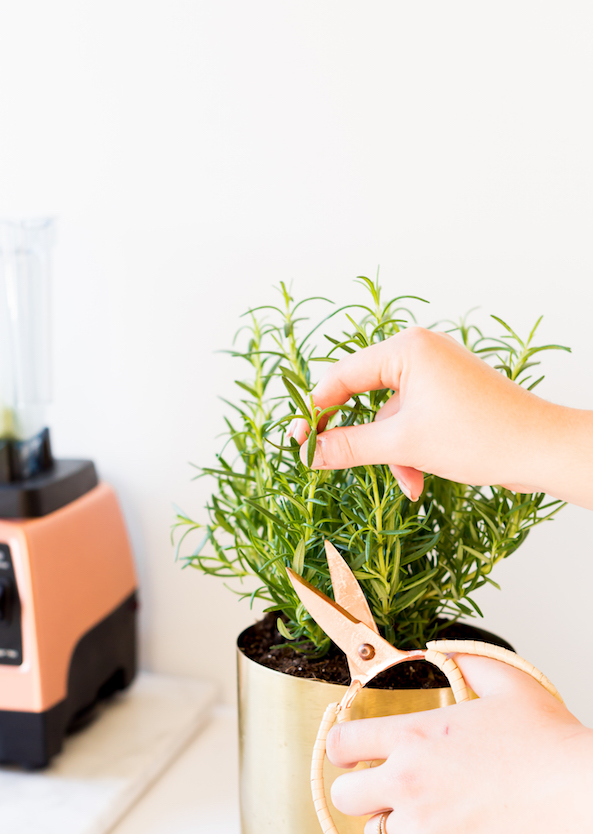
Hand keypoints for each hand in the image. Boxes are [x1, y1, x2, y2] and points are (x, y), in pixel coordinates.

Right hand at [291, 327, 592, 508]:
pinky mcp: (450, 397)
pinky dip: (410, 451)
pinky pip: (412, 422)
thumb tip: (307, 452)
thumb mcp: (402, 445)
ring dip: (392, 454)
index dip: (315, 410)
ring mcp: (437, 375)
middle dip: (361, 439)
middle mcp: (421, 353)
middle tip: (325, 460)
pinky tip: (419, 480)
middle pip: (364, 396)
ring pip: (390, 417)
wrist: (541, 450)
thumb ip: (348, 447)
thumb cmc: (479, 437)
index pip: (342, 375)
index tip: (295, 441)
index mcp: (408, 349)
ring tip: (409, 482)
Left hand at [326, 653, 592, 833]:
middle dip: (360, 794)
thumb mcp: (509, 684)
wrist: (583, 796)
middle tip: (385, 795)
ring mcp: (422, 826)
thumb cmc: (552, 744)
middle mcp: (408, 779)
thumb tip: (443, 649)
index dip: (345, 751)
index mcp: (414, 735)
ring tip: (412, 828)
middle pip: (344, 795)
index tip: (355, 757)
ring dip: (386, 832)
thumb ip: (469, 662)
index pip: (341, 743)